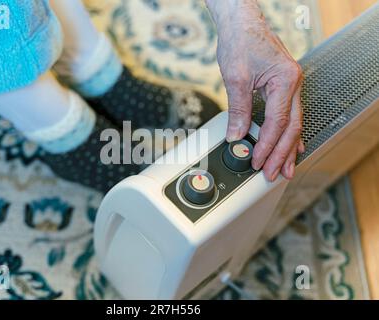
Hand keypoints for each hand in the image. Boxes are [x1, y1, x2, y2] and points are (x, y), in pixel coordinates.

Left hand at [206, 0, 304, 180]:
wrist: (241, 23)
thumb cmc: (240, 42)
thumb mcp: (235, 78)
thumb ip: (238, 110)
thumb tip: (236, 135)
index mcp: (285, 80)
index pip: (278, 122)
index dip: (267, 145)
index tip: (257, 161)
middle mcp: (294, 83)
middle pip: (292, 127)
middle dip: (282, 153)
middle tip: (274, 174)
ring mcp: (291, 85)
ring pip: (294, 123)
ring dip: (288, 147)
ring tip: (285, 168)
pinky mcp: (283, 86)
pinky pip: (290, 114)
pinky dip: (288, 133)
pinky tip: (290, 145)